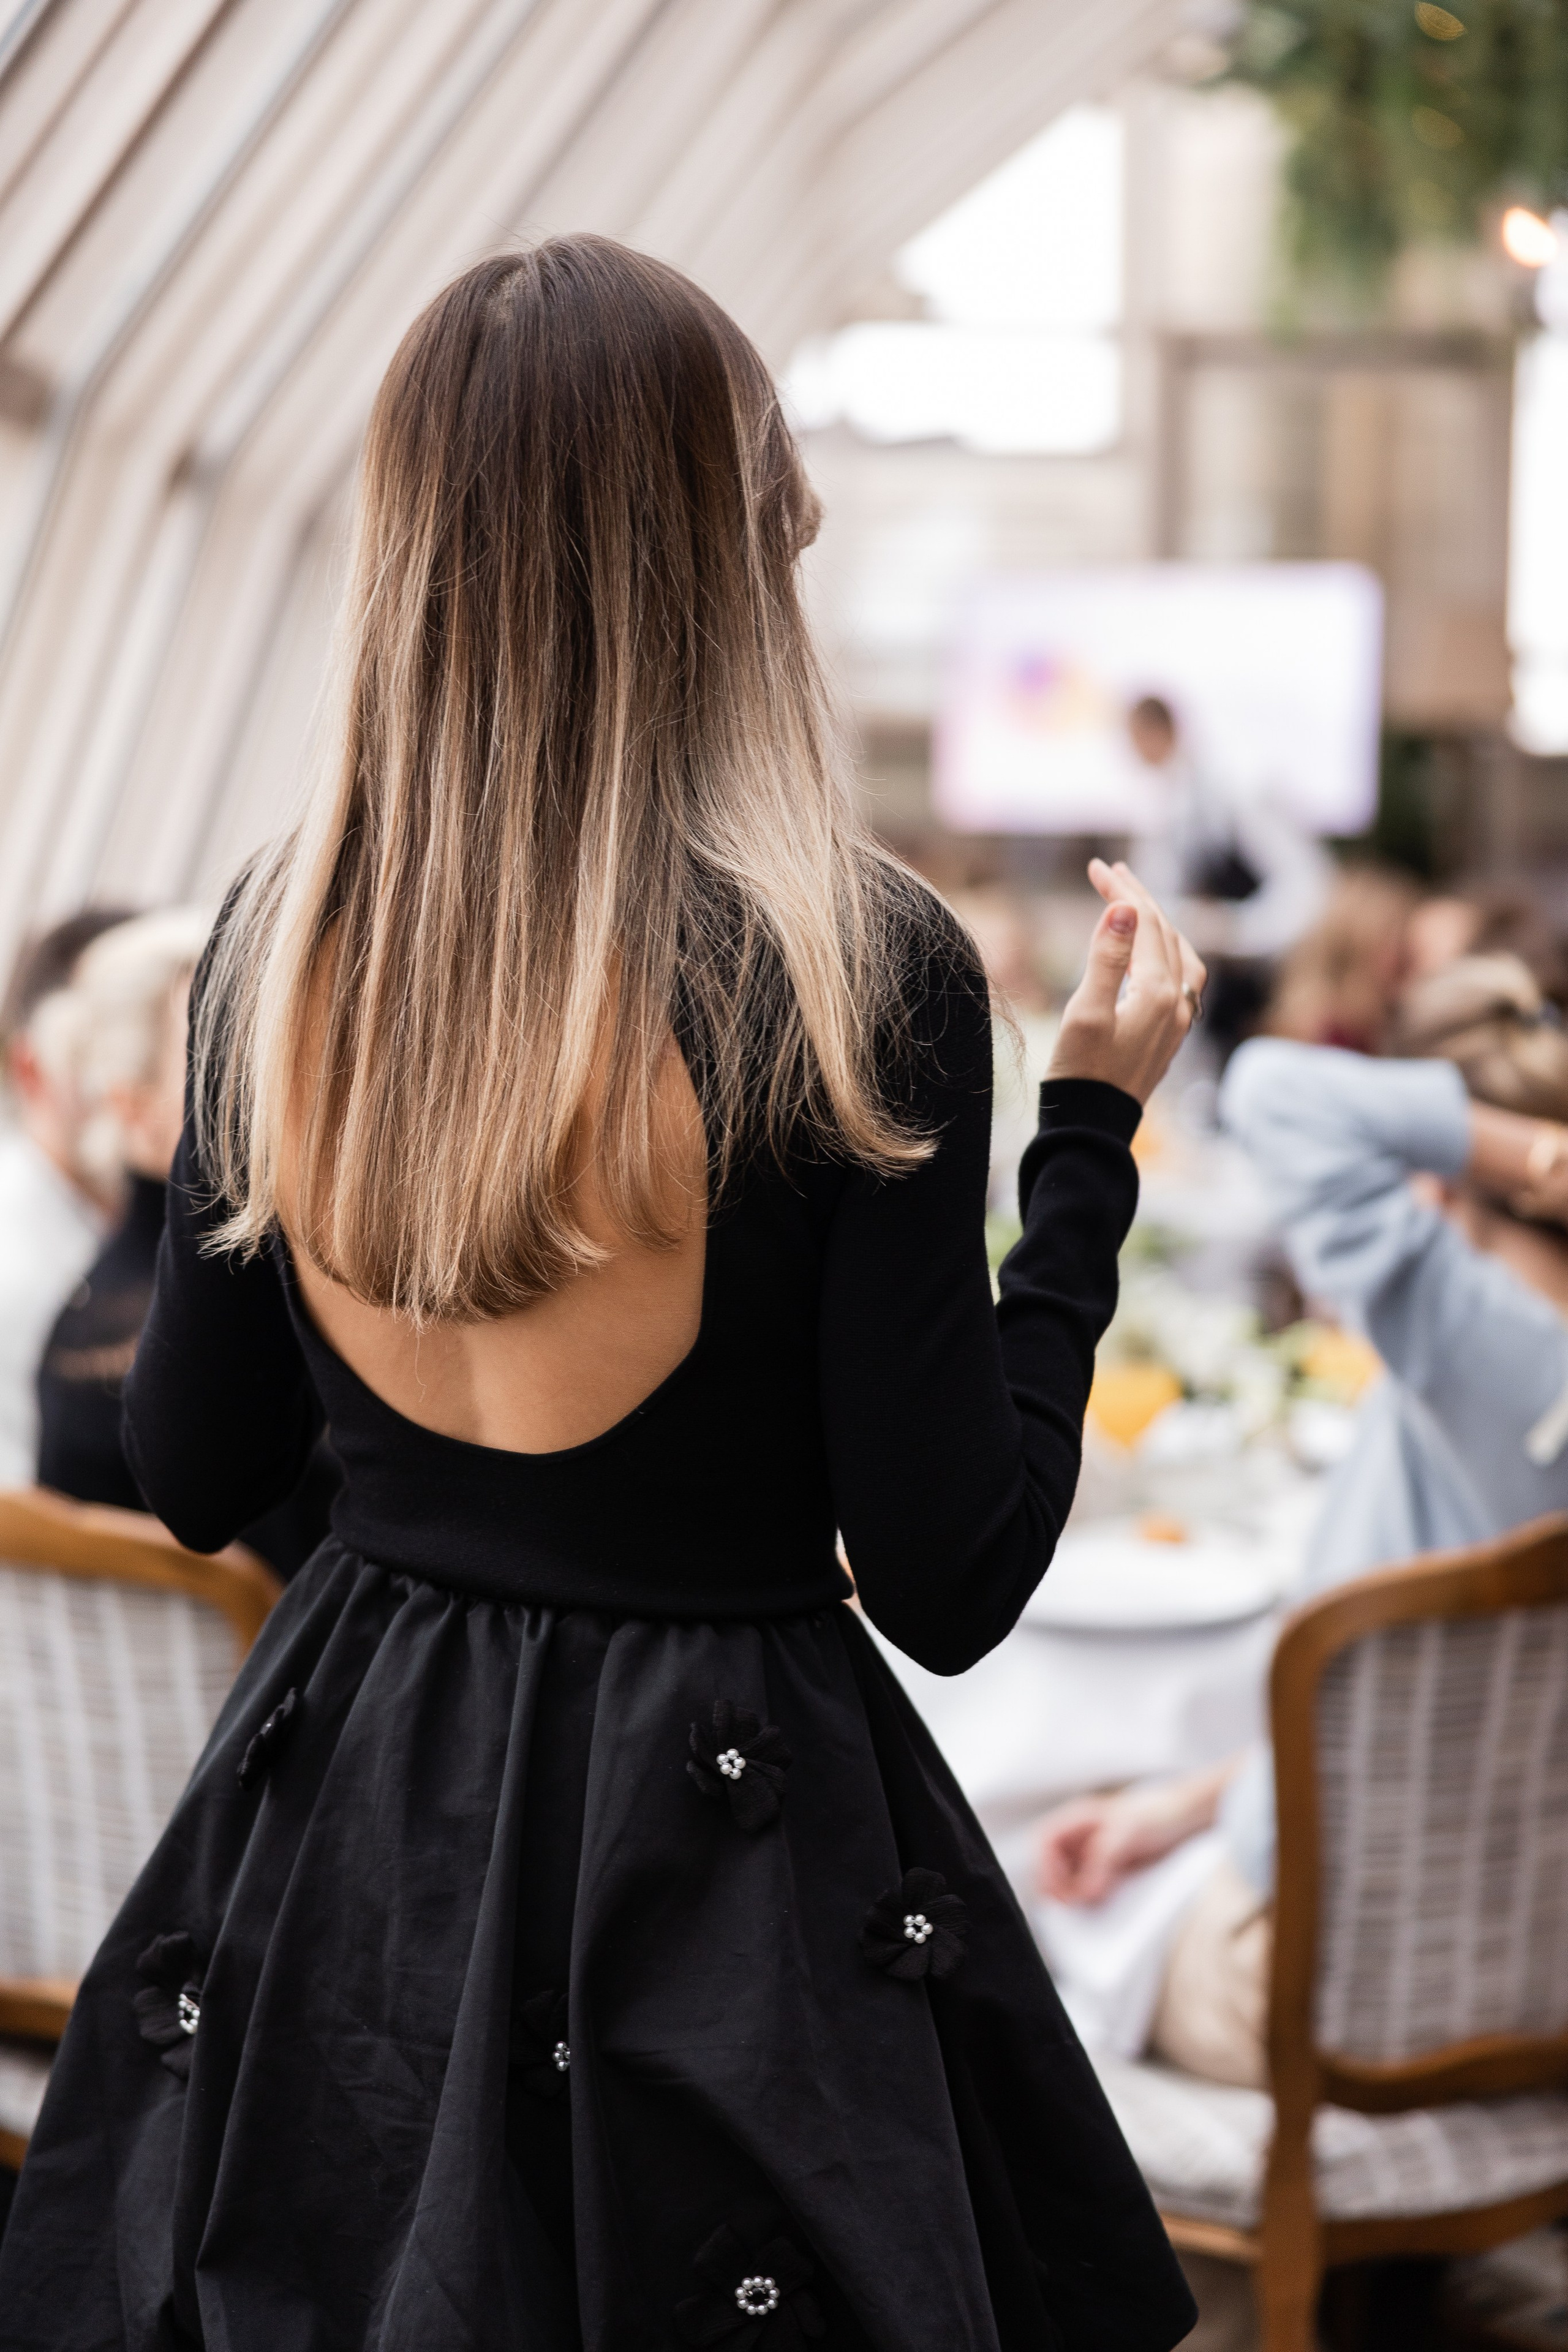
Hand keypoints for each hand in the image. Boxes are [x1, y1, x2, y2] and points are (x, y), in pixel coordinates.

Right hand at [1034, 1766, 1229, 1906]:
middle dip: (1058, 1887)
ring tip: (1087, 1910)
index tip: (1056, 1887)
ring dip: (1075, 1897)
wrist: (1187, 1818)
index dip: (1044, 1866)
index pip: (1044, 1843)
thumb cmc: (1155, 1814)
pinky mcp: (1110, 1873)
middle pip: (1053, 1867)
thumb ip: (1102, 1861)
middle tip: (1071, 1907)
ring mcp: (1094, 1857)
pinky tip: (1103, 1907)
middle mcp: (1081, 1839)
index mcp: (1076, 1820)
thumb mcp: (1125, 1834)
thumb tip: (1085, 1893)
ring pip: (1071, 1881)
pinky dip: (1093, 1900)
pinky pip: (1093, 1890)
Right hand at [1047, 861, 1206, 1105]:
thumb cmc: (1081, 1075)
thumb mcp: (1086, 1013)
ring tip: (1134, 904)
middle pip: (1164, 932)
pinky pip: (1180, 978)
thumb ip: (1108, 958)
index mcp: (1159, 992)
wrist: (1092, 1131)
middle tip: (1110, 872)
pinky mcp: (1169, 1035)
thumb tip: (1124, 907)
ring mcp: (1177, 1020)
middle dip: (1138, 899)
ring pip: (1178, 954)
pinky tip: (1151, 954)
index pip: (1145, 923)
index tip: (1096, 867)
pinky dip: (1165, 951)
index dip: (1121, 891)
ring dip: (1157, 923)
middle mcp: (1178, 1003)